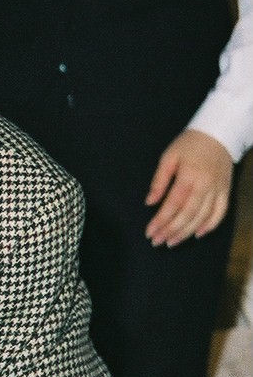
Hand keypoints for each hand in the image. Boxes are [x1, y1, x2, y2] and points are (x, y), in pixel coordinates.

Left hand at [145, 129, 233, 246]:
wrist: (218, 134)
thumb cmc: (189, 144)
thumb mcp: (168, 157)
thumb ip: (159, 181)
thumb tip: (149, 202)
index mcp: (189, 176)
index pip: (173, 204)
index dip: (161, 220)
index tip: (149, 232)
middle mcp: (206, 185)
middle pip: (188, 214)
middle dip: (171, 230)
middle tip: (157, 242)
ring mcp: (218, 189)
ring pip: (203, 217)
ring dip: (187, 232)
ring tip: (172, 242)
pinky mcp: (226, 191)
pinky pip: (221, 212)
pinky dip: (210, 225)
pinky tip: (198, 234)